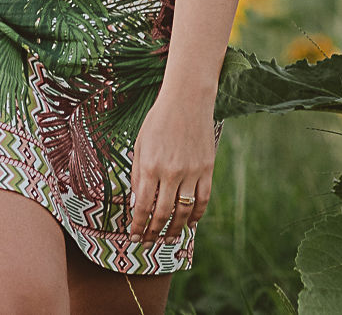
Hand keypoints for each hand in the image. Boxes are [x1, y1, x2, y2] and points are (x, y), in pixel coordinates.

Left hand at [127, 89, 215, 243]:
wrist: (187, 100)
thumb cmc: (159, 121)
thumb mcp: (140, 145)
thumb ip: (138, 175)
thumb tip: (137, 204)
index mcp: (151, 166)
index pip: (143, 207)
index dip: (138, 226)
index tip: (134, 237)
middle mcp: (172, 172)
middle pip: (163, 214)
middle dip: (153, 233)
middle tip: (148, 242)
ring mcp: (192, 172)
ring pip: (183, 212)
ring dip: (175, 230)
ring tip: (168, 238)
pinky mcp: (207, 169)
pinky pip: (202, 200)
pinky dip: (196, 215)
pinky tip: (189, 223)